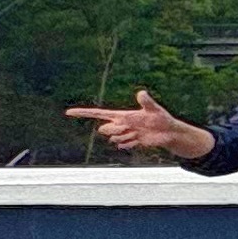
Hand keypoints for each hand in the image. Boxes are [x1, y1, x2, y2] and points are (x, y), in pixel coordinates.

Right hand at [64, 88, 202, 154]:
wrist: (168, 132)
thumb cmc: (162, 118)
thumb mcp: (154, 109)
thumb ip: (147, 101)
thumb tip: (141, 92)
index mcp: (122, 115)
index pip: (99, 114)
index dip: (84, 113)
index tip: (69, 112)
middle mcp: (120, 124)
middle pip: (103, 129)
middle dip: (113, 129)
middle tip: (130, 127)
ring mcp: (124, 134)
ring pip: (113, 139)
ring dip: (124, 137)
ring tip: (138, 133)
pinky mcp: (130, 143)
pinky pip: (122, 146)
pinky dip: (129, 144)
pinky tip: (140, 139)